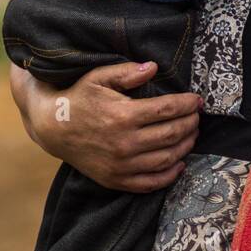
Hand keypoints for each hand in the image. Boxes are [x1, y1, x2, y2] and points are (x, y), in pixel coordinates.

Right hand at [9, 60, 201, 191]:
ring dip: (186, 146)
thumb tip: (154, 67)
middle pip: (172, 134)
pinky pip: (150, 183)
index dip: (187, 104)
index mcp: (123, 115)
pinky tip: (179, 163)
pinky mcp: (116, 180)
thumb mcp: (99, 77)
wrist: (53, 128)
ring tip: (192, 134)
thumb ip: (127, 72)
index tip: (197, 100)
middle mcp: (124, 143)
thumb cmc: (79, 98)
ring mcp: (121, 165)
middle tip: (196, 116)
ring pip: (167, 158)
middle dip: (191, 123)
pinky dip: (170, 174)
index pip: (168, 110)